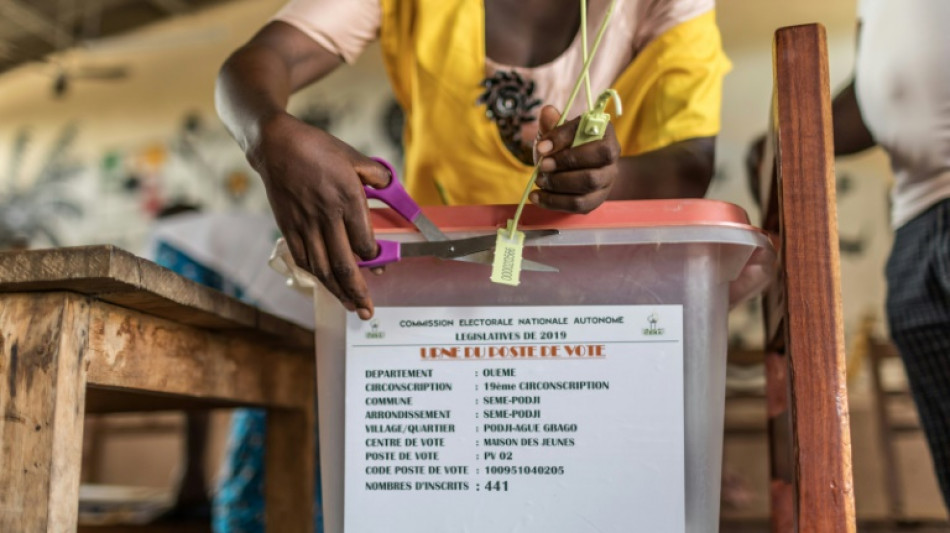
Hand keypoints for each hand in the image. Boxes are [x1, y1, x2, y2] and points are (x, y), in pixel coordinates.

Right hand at [248, 112, 388, 319]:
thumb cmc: (318, 148)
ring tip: (350, 306)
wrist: (277, 145)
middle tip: (368, 310)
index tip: (380, 265)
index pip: (365, 243)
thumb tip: (392, 188)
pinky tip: (327, 286)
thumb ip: (377, 176)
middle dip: (358, 291)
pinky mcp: (288, 227)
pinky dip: (316, 276)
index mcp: (347, 198)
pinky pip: (303, 259)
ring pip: (323, 268)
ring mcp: (305, 224)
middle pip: (345, 265)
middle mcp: (327, 216)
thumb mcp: (354, 156)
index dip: (375, 260)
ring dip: (337, 291)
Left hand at [529, 105, 620, 213]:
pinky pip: (579, 204)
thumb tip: (547, 112)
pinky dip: (554, 202)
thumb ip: (552, 124)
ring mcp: (607, 180)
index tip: (541, 146)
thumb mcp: (557, 134)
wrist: (577, 172)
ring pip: (588, 183)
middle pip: (598, 158)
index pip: (589, 131)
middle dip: (565, 163)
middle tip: (541, 166)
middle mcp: (612, 156)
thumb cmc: (566, 148)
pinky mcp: (596, 200)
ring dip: (558, 183)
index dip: (563, 138)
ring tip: (538, 181)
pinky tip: (536, 197)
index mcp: (604, 132)